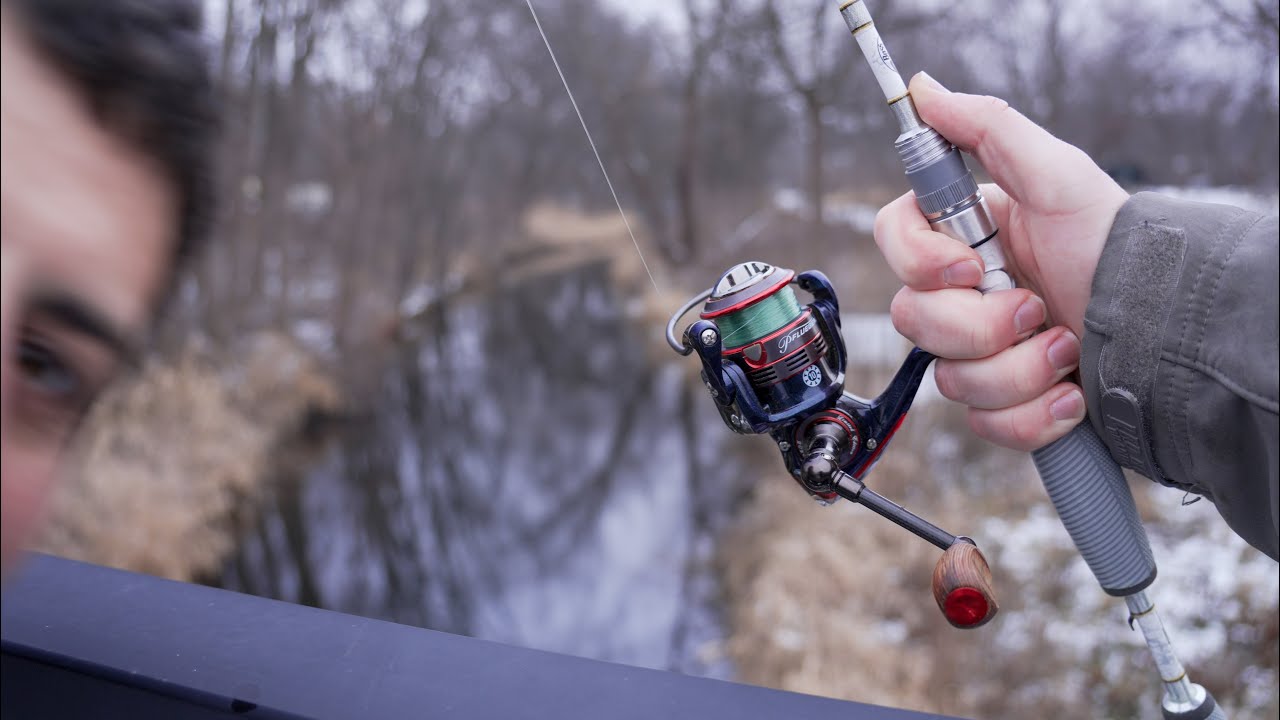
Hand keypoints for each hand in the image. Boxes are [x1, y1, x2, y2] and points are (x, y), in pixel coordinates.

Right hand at [874, 73, 1128, 450]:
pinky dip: (1033, 415)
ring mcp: (980, 353)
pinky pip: (983, 423)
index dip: (920, 263)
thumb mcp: (1057, 176)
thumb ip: (987, 128)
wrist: (1169, 331)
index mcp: (965, 239)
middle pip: (912, 318)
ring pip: (950, 379)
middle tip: (1039, 310)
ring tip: (1069, 349)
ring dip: (1019, 370)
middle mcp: (964, 297)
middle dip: (982, 326)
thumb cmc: (1117, 248)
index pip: (894, 242)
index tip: (971, 268)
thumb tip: (925, 91)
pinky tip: (1071, 393)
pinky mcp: (1001, 405)